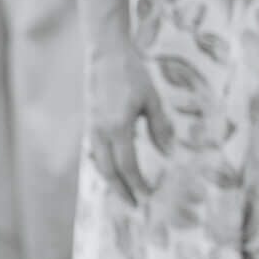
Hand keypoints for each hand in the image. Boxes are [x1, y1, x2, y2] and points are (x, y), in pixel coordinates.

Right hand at [83, 37, 172, 207]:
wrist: (105, 53)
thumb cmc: (132, 73)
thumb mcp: (151, 100)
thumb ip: (159, 128)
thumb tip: (169, 153)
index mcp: (117, 127)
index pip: (127, 165)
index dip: (138, 183)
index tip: (149, 196)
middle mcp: (100, 131)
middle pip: (108, 170)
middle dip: (121, 190)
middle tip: (135, 206)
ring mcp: (92, 126)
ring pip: (99, 162)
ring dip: (111, 180)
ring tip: (123, 192)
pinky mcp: (90, 121)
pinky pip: (96, 151)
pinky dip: (105, 164)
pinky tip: (113, 168)